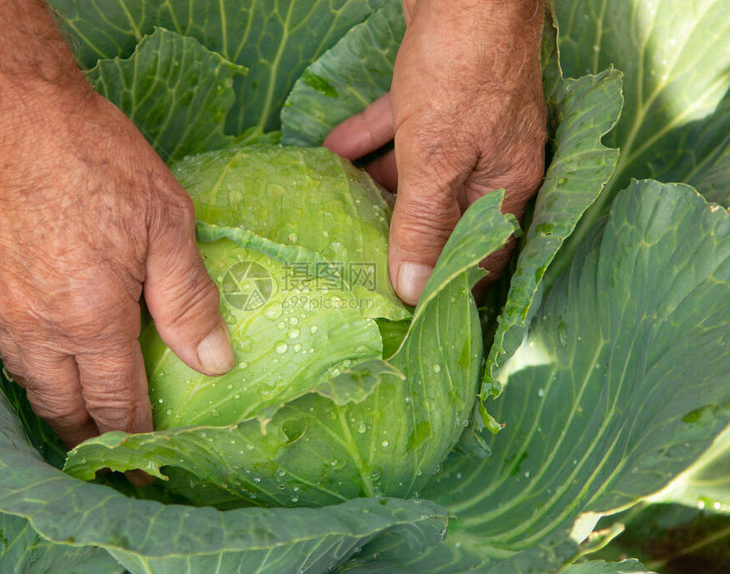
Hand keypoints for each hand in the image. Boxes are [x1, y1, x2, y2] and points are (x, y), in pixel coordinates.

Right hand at [0, 84, 233, 446]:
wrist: (13, 114)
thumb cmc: (98, 161)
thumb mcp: (167, 224)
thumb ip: (189, 301)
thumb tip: (214, 364)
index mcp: (91, 319)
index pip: (117, 402)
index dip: (137, 439)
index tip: (148, 466)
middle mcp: (38, 327)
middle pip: (64, 408)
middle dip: (92, 439)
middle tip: (115, 456)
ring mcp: (0, 308)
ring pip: (30, 383)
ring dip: (59, 406)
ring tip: (83, 417)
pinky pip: (7, 347)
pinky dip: (33, 367)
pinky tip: (51, 357)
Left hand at [325, 0, 545, 302]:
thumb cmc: (462, 74)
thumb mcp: (436, 161)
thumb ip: (422, 225)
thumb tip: (411, 291)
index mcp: (506, 185)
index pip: (481, 254)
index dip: (446, 283)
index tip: (407, 307)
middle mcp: (491, 160)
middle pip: (444, 215)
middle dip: (404, 237)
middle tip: (362, 265)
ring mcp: (465, 125)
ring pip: (419, 173)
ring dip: (380, 189)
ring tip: (340, 214)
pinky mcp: (437, 94)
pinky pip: (400, 131)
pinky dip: (370, 142)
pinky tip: (332, 151)